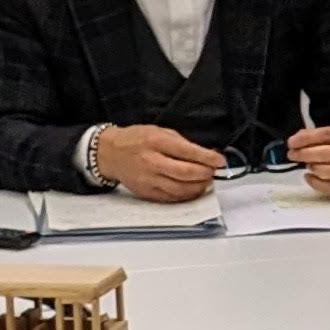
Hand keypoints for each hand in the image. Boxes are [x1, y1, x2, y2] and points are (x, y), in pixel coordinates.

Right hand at [96, 124, 225, 202]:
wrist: (110, 153)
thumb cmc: (135, 140)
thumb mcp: (159, 131)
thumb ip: (181, 143)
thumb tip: (205, 154)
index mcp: (155, 141)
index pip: (187, 151)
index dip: (207, 157)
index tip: (219, 160)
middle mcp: (151, 161)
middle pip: (185, 173)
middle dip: (205, 174)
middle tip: (214, 172)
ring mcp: (147, 179)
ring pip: (180, 189)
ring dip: (198, 187)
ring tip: (206, 181)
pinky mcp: (146, 192)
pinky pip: (171, 198)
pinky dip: (186, 195)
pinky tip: (192, 189)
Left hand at [286, 123, 329, 193]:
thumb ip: (314, 135)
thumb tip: (295, 141)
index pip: (327, 135)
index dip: (307, 139)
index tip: (291, 143)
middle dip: (307, 154)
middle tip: (292, 155)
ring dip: (316, 168)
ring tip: (306, 165)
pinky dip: (317, 184)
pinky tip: (308, 177)